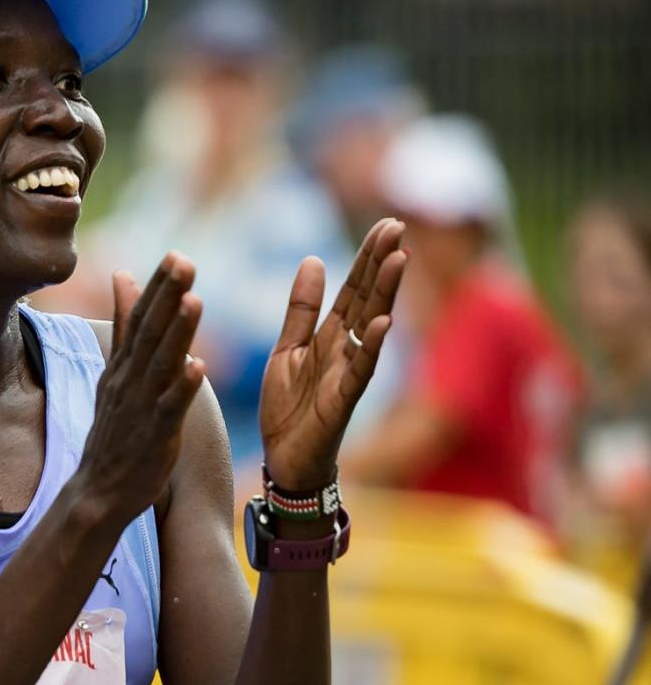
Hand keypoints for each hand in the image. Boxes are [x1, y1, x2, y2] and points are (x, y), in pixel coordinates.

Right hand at [78, 252, 206, 520]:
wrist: (98, 490)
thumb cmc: (114, 429)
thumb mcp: (113, 371)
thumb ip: (123, 324)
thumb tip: (124, 275)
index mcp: (123, 365)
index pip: (139, 318)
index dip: (157, 287)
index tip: (175, 255)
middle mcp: (129, 380)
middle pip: (149, 332)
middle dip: (167, 296)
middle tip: (184, 261)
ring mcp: (140, 407)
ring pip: (160, 364)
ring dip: (177, 332)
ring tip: (194, 300)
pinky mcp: (154, 436)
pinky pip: (169, 408)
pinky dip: (182, 387)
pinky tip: (198, 366)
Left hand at [259, 218, 406, 490]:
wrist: (285, 461)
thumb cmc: (290, 408)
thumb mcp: (288, 348)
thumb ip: (301, 309)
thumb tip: (313, 260)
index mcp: (330, 335)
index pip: (354, 288)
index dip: (368, 257)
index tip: (386, 223)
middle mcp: (345, 349)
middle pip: (367, 298)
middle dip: (382, 263)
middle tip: (397, 225)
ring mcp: (348, 374)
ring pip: (370, 327)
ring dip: (385, 294)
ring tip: (399, 259)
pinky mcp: (343, 401)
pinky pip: (361, 371)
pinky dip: (372, 347)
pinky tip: (384, 322)